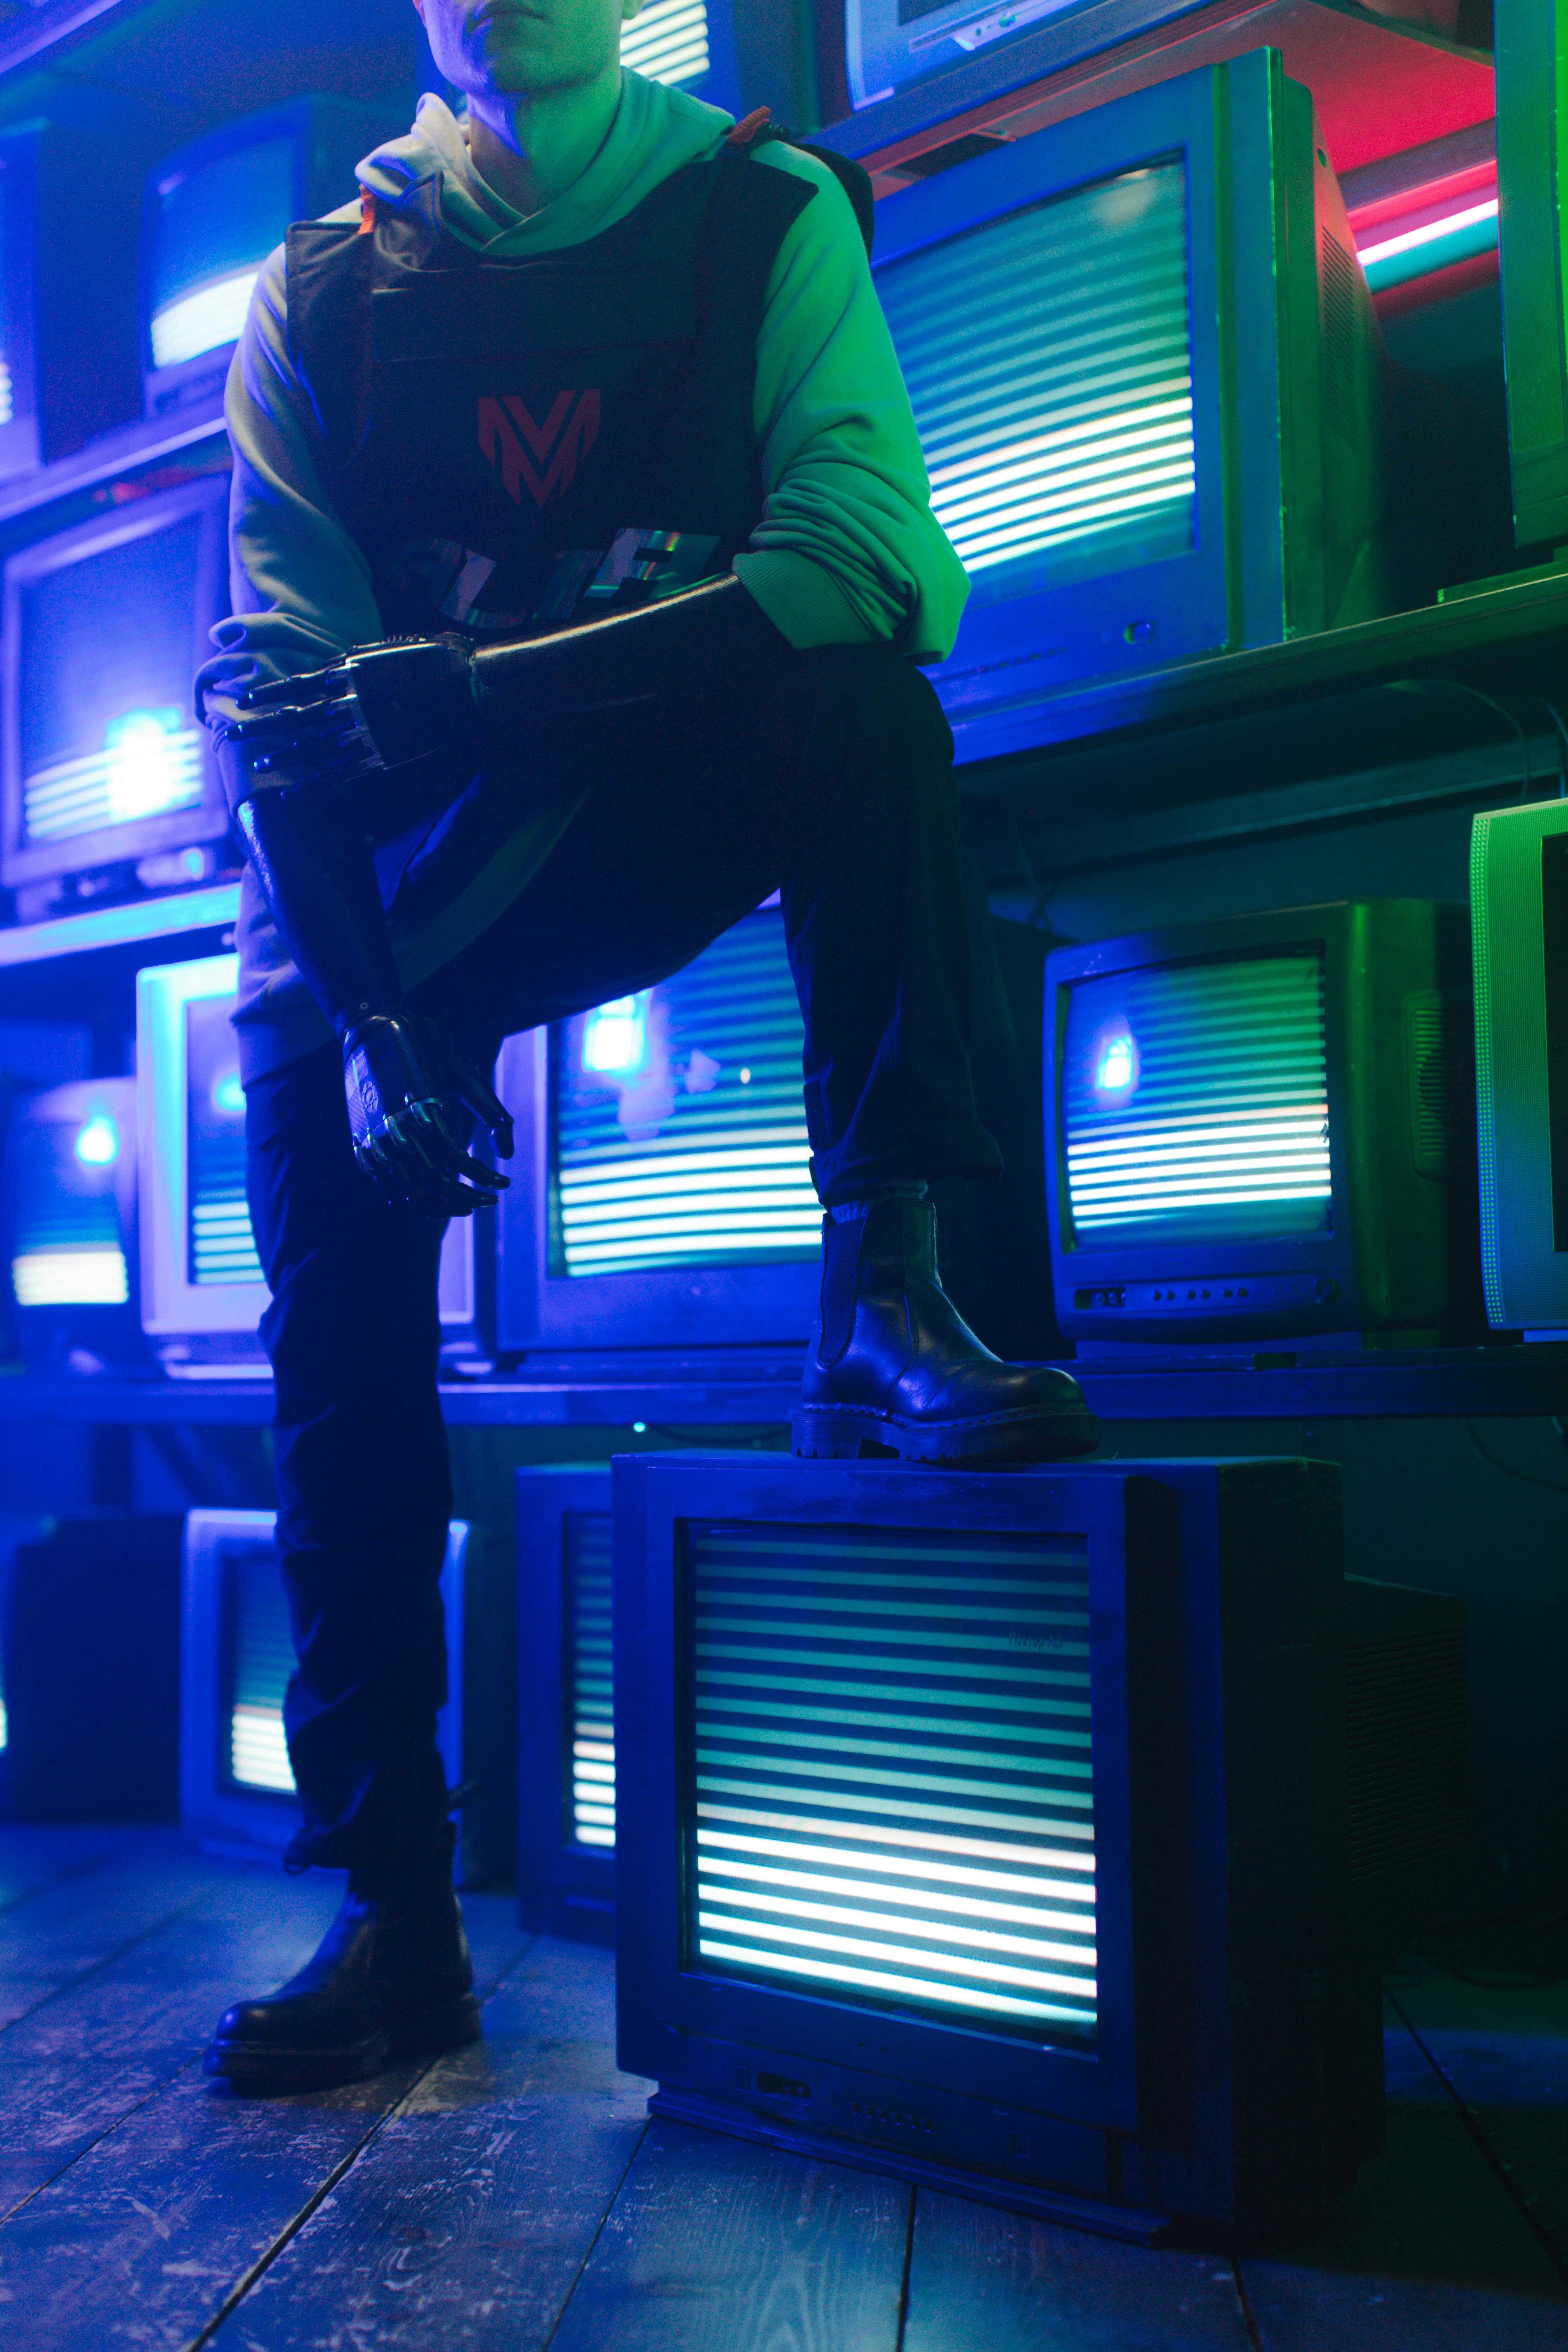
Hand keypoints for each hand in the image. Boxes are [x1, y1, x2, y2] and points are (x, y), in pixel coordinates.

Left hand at [219, 638, 479, 783]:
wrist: (470, 685)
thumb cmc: (432, 659)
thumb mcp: (388, 649)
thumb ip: (355, 659)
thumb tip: (330, 664)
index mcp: (351, 673)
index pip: (296, 685)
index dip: (267, 694)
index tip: (240, 699)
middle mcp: (352, 703)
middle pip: (296, 718)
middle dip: (261, 727)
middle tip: (229, 734)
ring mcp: (368, 732)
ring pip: (315, 748)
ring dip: (284, 758)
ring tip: (259, 765)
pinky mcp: (385, 755)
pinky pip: (345, 772)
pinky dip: (319, 783)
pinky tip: (297, 791)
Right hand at [343, 1014, 512, 1216]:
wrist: (373, 1027)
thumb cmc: (426, 1047)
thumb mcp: (463, 1071)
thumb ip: (489, 1110)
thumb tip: (508, 1153)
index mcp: (423, 1110)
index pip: (460, 1162)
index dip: (485, 1178)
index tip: (504, 1183)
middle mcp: (397, 1129)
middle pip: (437, 1184)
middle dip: (469, 1198)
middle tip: (489, 1200)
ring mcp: (375, 1140)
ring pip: (411, 1194)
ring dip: (444, 1206)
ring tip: (466, 1204)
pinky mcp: (363, 1146)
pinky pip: (388, 1190)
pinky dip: (414, 1205)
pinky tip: (435, 1204)